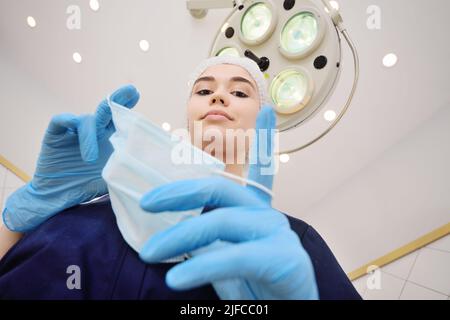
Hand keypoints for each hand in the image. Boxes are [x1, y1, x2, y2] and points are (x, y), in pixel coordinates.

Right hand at [2, 85, 139, 231]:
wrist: (58, 197)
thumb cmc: (87, 186)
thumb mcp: (113, 179)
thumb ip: (126, 171)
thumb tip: (149, 172)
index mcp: (108, 138)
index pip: (119, 118)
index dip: (126, 105)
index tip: (136, 94)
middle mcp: (93, 130)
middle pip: (106, 110)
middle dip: (118, 99)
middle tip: (131, 91)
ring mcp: (74, 131)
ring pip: (86, 120)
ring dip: (90, 137)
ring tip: (90, 159)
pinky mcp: (55, 136)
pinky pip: (60, 121)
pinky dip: (66, 119)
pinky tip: (72, 122)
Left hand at [139, 106, 318, 299]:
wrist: (290, 313)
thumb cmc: (256, 286)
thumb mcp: (225, 257)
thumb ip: (206, 240)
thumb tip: (170, 232)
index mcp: (256, 213)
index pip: (261, 170)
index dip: (264, 139)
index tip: (265, 109)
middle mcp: (267, 216)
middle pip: (222, 188)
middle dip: (180, 191)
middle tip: (147, 202)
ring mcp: (276, 234)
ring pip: (221, 221)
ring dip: (179, 235)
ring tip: (149, 253)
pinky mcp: (281, 259)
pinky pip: (234, 256)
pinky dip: (202, 265)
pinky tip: (177, 279)